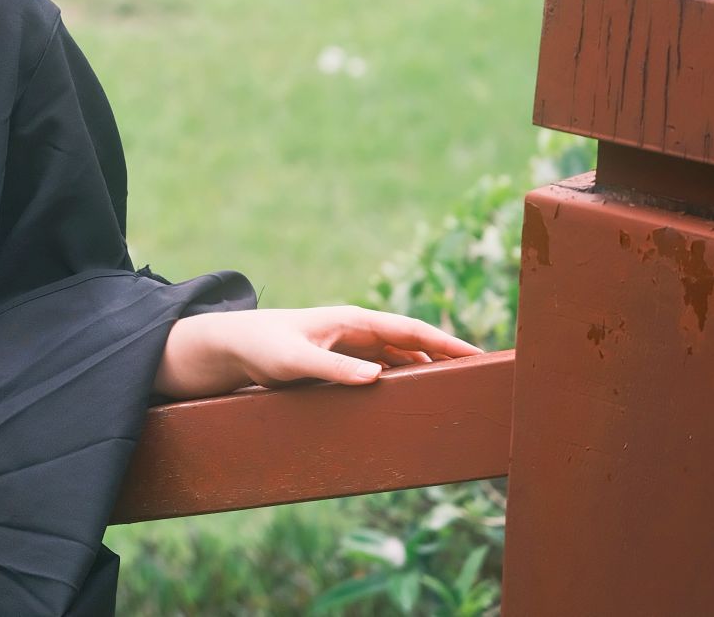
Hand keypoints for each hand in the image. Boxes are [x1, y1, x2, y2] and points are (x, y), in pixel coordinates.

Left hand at [153, 305, 484, 399]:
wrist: (231, 345)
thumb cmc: (261, 346)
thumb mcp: (295, 360)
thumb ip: (333, 368)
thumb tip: (377, 377)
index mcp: (352, 319)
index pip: (410, 328)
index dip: (446, 341)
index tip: (476, 355)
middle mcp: (356, 329)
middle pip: (413, 342)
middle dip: (446, 354)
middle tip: (481, 374)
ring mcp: (350, 344)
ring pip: (400, 355)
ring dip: (427, 367)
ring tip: (459, 388)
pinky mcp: (341, 360)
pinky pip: (383, 366)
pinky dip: (404, 376)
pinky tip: (417, 393)